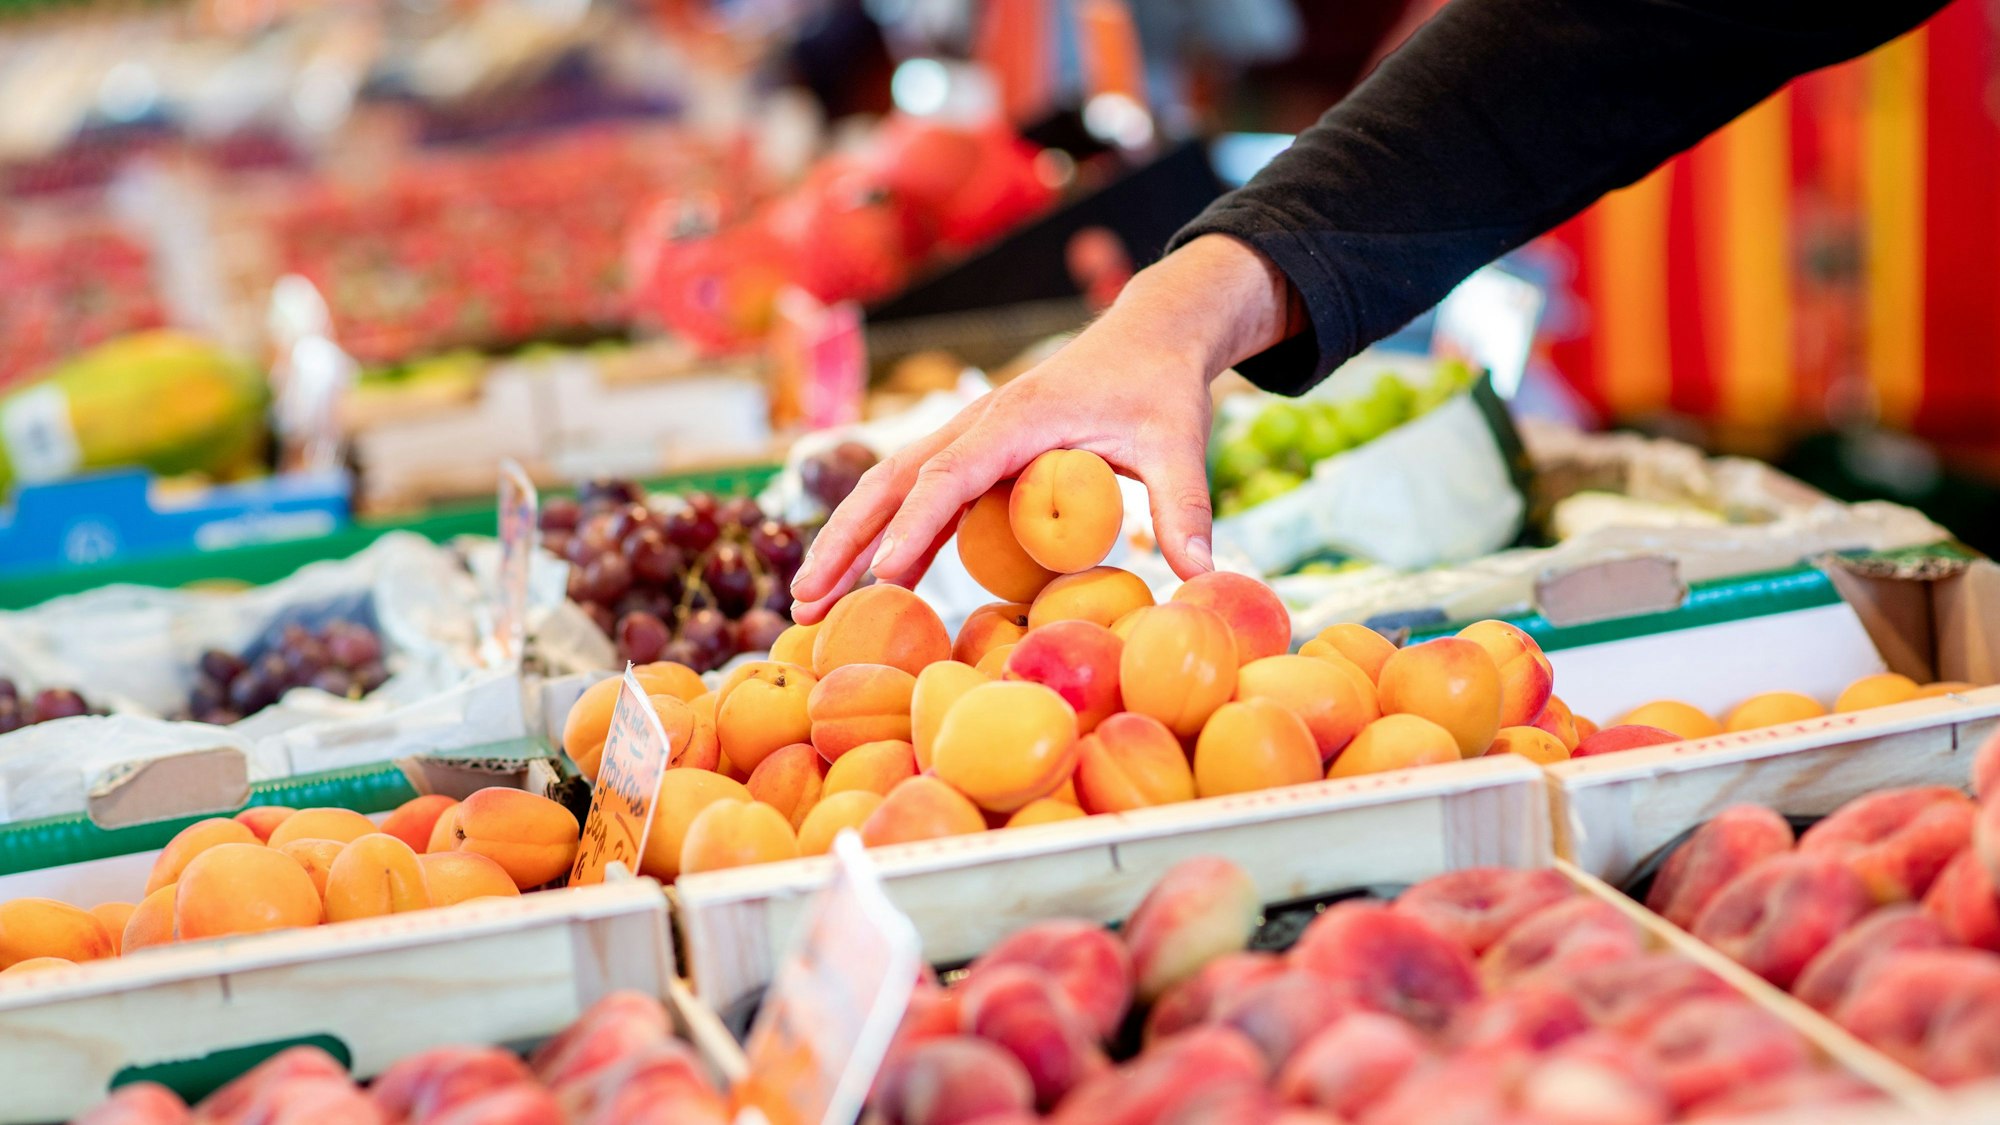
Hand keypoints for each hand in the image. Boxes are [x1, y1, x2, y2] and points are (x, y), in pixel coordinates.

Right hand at [789, 235, 1301, 622]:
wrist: (1149, 337)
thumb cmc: (1160, 389)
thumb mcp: (1180, 442)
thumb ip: (1185, 505)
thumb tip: (1202, 575)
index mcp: (1017, 417)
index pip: (950, 475)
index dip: (915, 527)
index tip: (883, 577)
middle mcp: (977, 423)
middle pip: (891, 481)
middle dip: (844, 541)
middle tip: (805, 603)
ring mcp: (969, 437)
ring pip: (889, 488)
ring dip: (847, 542)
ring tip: (809, 603)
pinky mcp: (975, 455)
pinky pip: (918, 497)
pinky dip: (885, 536)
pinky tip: (866, 581)